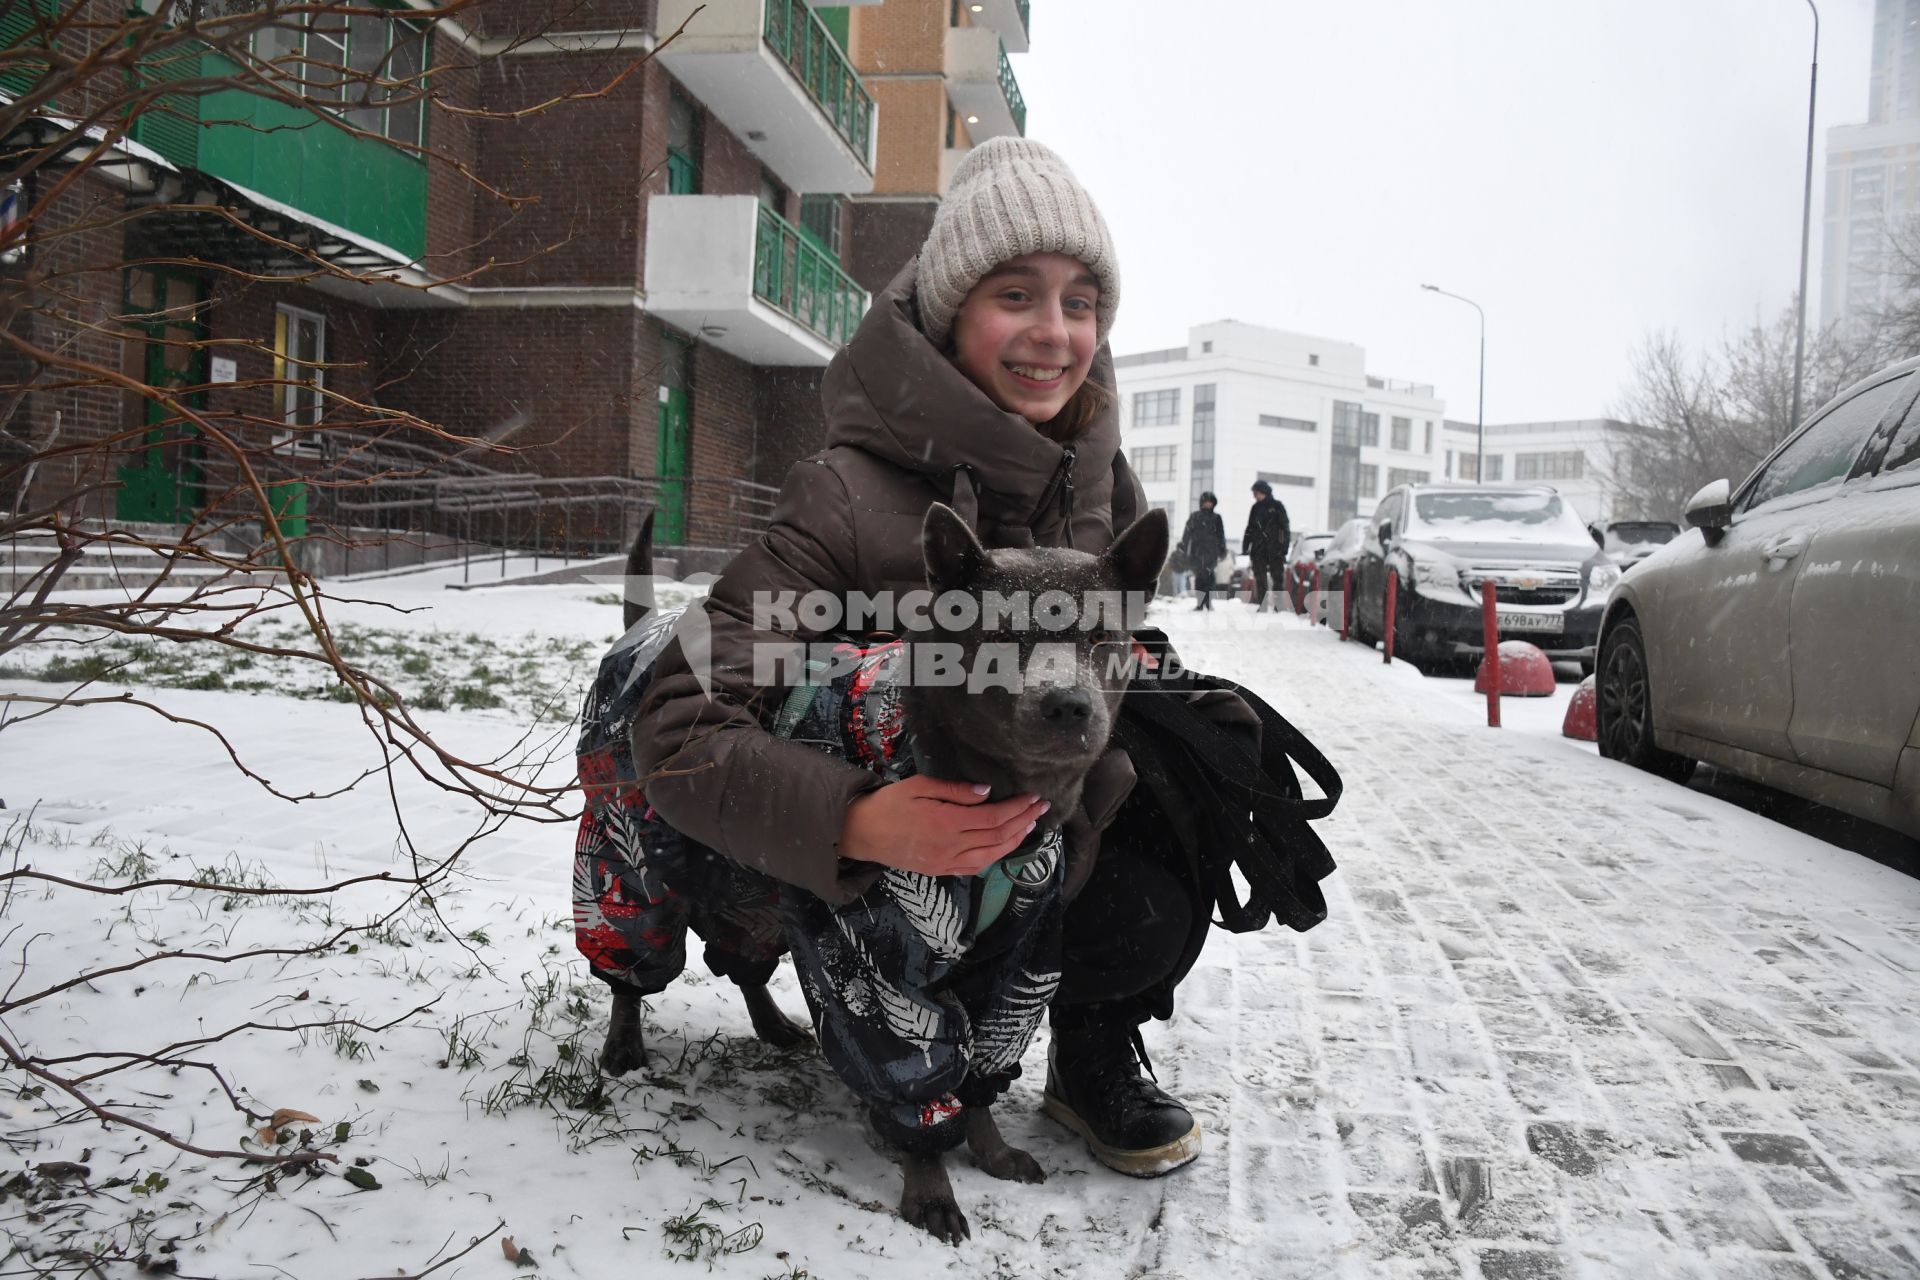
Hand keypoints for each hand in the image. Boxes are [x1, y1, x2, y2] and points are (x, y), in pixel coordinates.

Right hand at [840, 778, 1048, 876]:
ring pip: (990, 857)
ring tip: (1029, 827)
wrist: (860, 833)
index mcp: (947, 823)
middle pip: (998, 838)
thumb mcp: (919, 787)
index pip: (994, 818)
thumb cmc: (887, 804)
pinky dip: (994, 858)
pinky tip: (1003, 848)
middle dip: (1023, 822)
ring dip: (1014, 842)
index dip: (1018, 809)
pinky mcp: (939, 871)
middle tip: (1041, 808)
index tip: (1034, 797)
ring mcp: (945, 863)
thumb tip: (987, 793)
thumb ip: (955, 791)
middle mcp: (950, 847)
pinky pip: (973, 868)